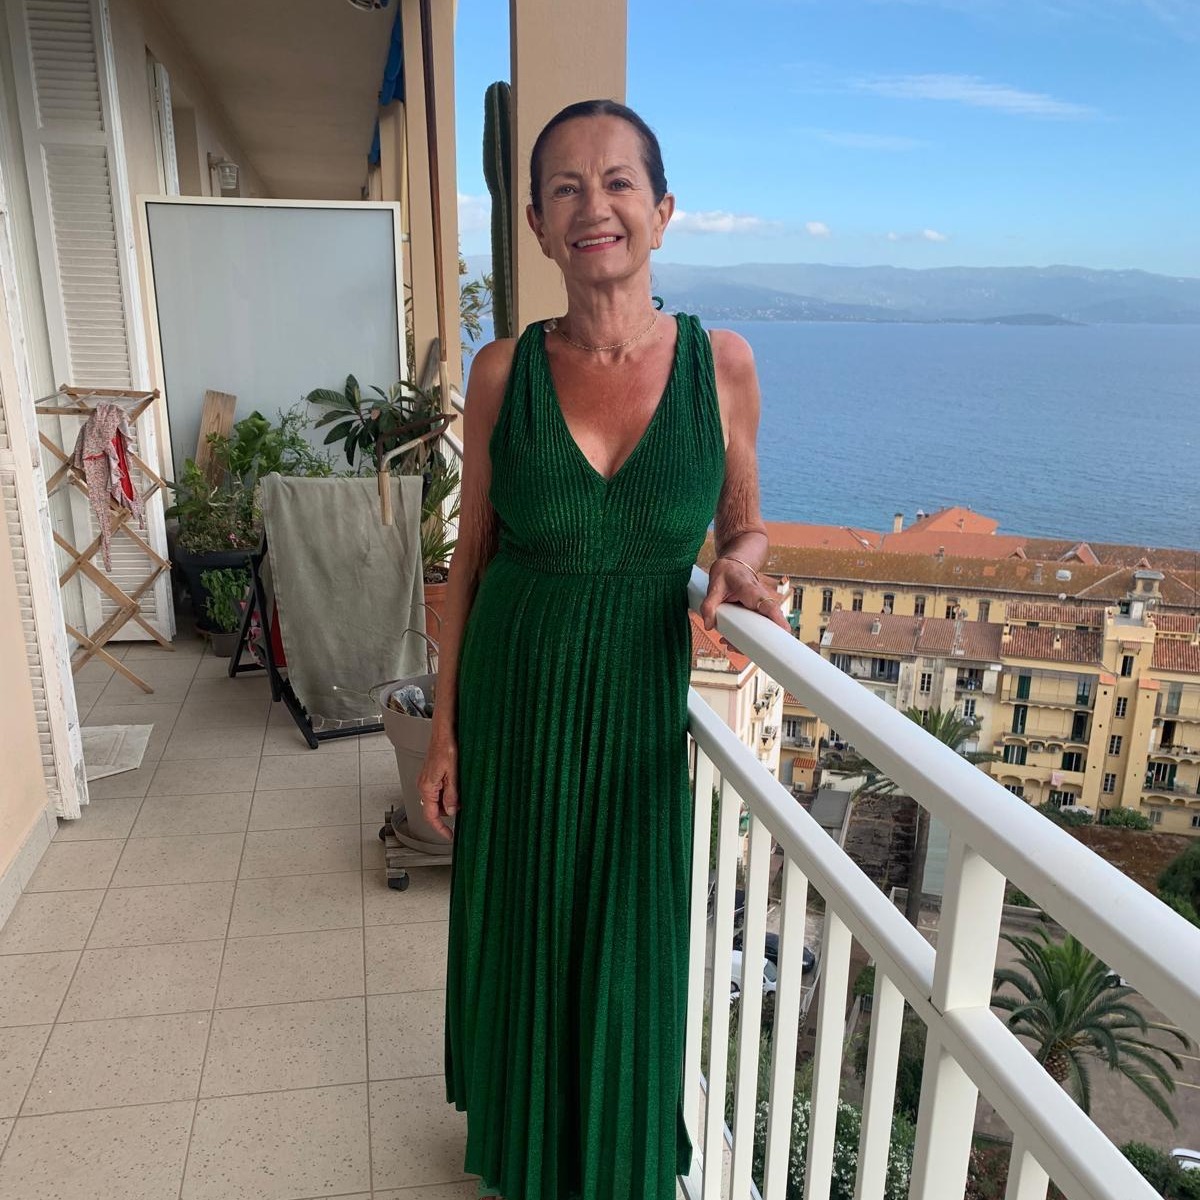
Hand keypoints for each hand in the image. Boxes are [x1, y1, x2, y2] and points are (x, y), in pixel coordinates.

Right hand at [416, 727, 458, 842]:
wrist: (444, 731)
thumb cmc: (447, 747)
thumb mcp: (453, 774)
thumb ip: (451, 794)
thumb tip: (450, 811)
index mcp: (427, 787)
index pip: (430, 816)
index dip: (440, 828)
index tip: (449, 836)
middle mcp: (424, 785)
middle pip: (434, 809)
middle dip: (448, 812)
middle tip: (462, 809)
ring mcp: (427, 780)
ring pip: (437, 800)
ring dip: (449, 801)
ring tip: (461, 793)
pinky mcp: (432, 775)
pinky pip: (439, 790)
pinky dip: (448, 792)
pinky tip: (457, 785)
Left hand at [698, 557, 790, 650]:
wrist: (734, 565)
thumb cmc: (727, 572)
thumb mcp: (715, 585)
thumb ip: (709, 604)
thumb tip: (708, 625)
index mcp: (754, 592)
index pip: (770, 607)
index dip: (779, 622)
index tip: (784, 634)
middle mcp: (762, 601)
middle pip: (771, 625)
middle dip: (758, 642)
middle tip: (734, 646)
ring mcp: (761, 609)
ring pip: (764, 630)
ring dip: (749, 642)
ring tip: (728, 644)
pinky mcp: (757, 614)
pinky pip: (758, 629)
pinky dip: (746, 638)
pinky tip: (730, 640)